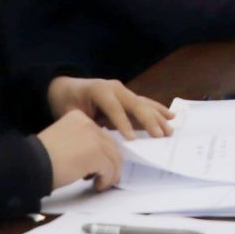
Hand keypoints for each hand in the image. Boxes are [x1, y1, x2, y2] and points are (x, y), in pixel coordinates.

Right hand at [37, 108, 126, 192]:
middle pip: (111, 145)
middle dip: (111, 163)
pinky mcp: (96, 154)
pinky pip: (110, 169)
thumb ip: (79, 143)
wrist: (29, 166)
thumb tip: (96, 158)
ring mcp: (94, 138)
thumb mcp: (62, 142)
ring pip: (114, 157)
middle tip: (105, 177)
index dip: (102, 152)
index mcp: (78, 117)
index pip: (100, 134)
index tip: (97, 165)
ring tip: (101, 184)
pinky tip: (97, 186)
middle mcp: (88, 124)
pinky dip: (107, 179)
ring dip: (111, 173)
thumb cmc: (39, 159)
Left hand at [45, 76, 171, 138]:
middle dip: (148, 120)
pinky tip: (169, 115)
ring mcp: (123, 90)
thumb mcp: (69, 114)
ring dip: (157, 116)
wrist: (65, 88)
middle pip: (134, 104)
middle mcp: (115, 87)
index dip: (123, 124)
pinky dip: (157, 110)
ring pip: (143, 103)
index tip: (132, 139)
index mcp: (99, 90)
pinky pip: (145, 103)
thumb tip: (94, 145)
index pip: (114, 108)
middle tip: (159, 135)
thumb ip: (83, 126)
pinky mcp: (128, 95)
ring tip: (169, 128)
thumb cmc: (66, 102)